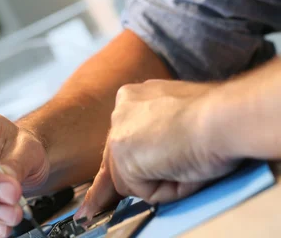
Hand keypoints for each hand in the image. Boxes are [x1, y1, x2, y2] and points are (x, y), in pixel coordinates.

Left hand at [76, 79, 237, 218]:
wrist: (220, 117)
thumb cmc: (215, 117)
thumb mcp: (180, 118)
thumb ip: (158, 134)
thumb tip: (154, 159)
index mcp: (136, 96)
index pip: (122, 136)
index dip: (118, 162)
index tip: (100, 186)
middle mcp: (122, 108)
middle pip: (114, 158)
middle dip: (105, 187)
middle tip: (87, 211)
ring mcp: (120, 131)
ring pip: (130, 178)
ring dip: (158, 182)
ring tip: (186, 164)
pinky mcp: (123, 154)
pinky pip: (142, 190)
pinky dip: (164, 190)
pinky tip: (180, 169)